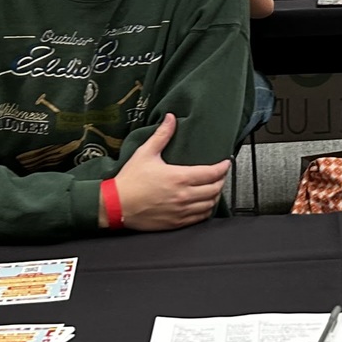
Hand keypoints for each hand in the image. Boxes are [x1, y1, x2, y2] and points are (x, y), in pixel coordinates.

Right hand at [110, 113, 230, 230]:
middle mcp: (184, 196)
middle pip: (215, 189)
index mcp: (179, 177)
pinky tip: (203, 204)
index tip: (225, 163)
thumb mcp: (146, 153)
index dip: (223, 167)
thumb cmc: (130, 181)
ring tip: (213, 188)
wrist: (116, 205)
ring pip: (209, 204)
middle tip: (220, 175)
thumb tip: (171, 118)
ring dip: (215, 195)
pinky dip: (206, 210)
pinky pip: (200, 218)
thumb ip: (162, 135)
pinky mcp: (176, 223)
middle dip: (221, 181)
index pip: (211, 173)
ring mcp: (181, 211)